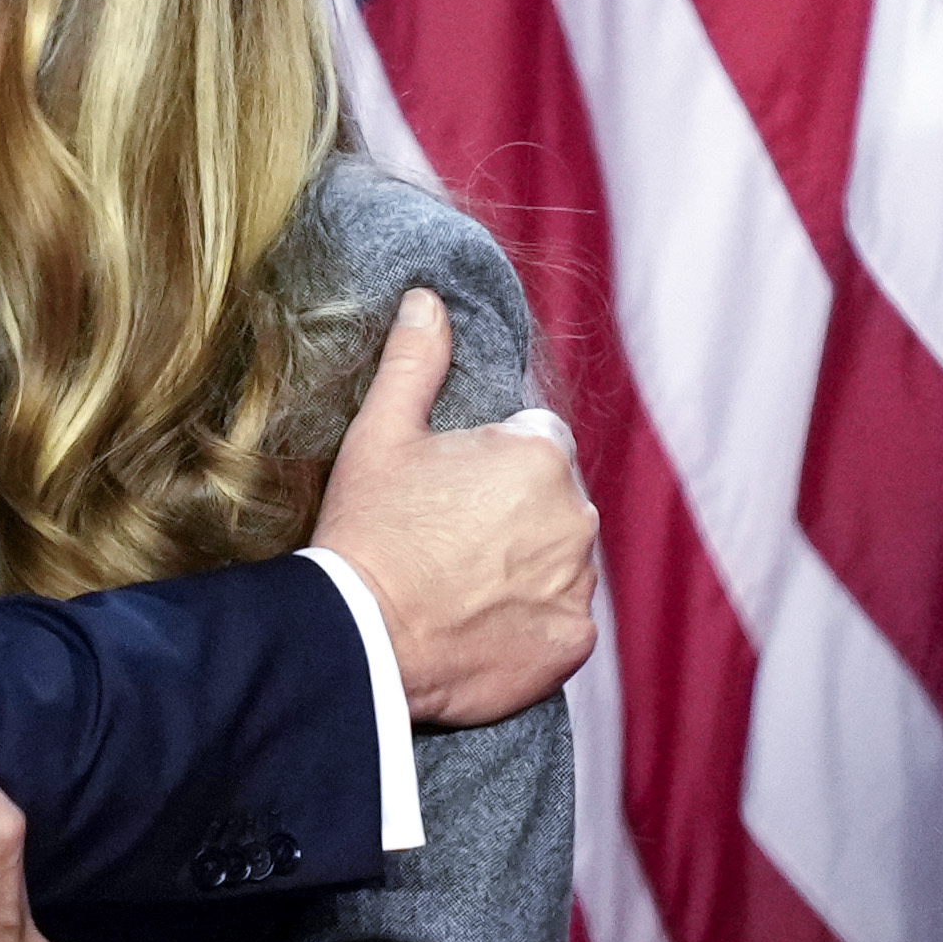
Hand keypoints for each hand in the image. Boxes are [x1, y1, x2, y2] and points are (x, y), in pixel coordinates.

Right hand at [311, 287, 598, 726]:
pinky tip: (478, 623)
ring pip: (559, 559)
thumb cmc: (369, 532)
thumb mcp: (379, 435)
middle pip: (551, 500)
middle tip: (445, 537)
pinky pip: (560, 620)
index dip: (489, 460)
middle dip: (512, 511)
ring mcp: (578, 583)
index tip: (447, 488)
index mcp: (539, 453)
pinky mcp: (572, 641)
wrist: (364, 642)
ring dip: (525, 565)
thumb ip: (415, 361)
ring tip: (458, 583)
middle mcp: (575, 514)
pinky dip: (529, 621)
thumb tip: (428, 300)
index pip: (536, 439)